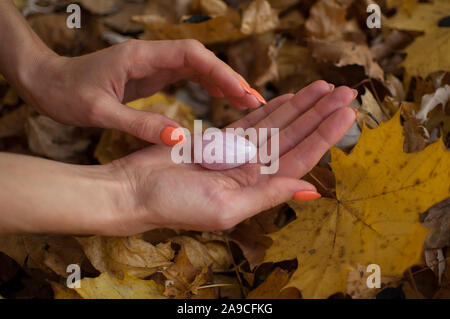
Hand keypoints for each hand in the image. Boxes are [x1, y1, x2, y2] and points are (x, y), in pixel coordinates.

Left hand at [19, 39, 262, 143]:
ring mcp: (153, 65)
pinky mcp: (151, 75)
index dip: (220, 73)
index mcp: (141, 57)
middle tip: (256, 101)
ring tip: (247, 103)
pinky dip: (207, 86)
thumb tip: (180, 138)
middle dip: (230, 78)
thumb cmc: (67, 92)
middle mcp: (151, 56)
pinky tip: (220, 99)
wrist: (46, 82)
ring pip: (198, 67)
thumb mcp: (100, 112)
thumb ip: (140, 124)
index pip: (192, 56)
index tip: (242, 93)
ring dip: (222, 83)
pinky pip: (187, 76)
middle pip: (202, 60)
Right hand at [107, 81, 356, 234]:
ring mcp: (237, 153)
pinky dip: (271, 109)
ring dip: (301, 107)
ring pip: (277, 125)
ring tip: (324, 88)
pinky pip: (252, 120)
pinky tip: (289, 98)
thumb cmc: (175, 204)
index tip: (346, 114)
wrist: (136, 189)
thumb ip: (268, 196)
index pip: (300, 157)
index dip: (325, 135)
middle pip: (294, 137)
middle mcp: (253, 170)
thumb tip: (311, 190)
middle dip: (320, 114)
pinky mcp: (220, 139)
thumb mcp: (226, 207)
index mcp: (258, 187)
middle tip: (345, 91)